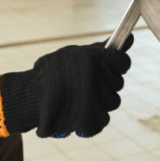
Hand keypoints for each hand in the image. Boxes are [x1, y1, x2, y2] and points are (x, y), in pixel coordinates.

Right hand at [0, 35, 132, 137]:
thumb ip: (103, 48)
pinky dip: (91, 118)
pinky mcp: (91, 122)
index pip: (123, 62)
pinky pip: (102, 119)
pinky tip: (76, 110)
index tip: (108, 67)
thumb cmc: (53, 72)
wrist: (29, 98)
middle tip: (84, 83)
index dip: (116, 64)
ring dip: (99, 101)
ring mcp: (96, 103)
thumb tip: (130, 38)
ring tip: (78, 97)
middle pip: (118, 83)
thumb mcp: (76, 54)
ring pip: (112, 102)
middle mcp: (98, 80)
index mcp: (95, 60)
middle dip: (105, 83)